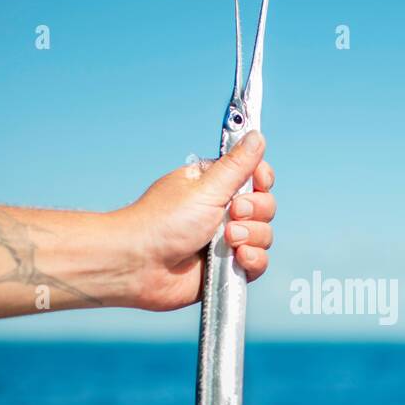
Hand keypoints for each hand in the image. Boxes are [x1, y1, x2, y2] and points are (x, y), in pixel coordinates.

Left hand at [116, 130, 276, 311]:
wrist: (139, 265)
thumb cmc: (161, 223)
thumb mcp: (205, 187)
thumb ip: (237, 165)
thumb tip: (257, 136)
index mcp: (214, 186)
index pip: (255, 177)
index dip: (261, 179)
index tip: (258, 182)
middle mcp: (221, 212)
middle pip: (264, 206)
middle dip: (254, 211)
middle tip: (232, 213)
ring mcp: (225, 241)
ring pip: (263, 235)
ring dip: (251, 236)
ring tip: (227, 240)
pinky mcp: (227, 268)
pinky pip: (257, 262)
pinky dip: (252, 260)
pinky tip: (238, 259)